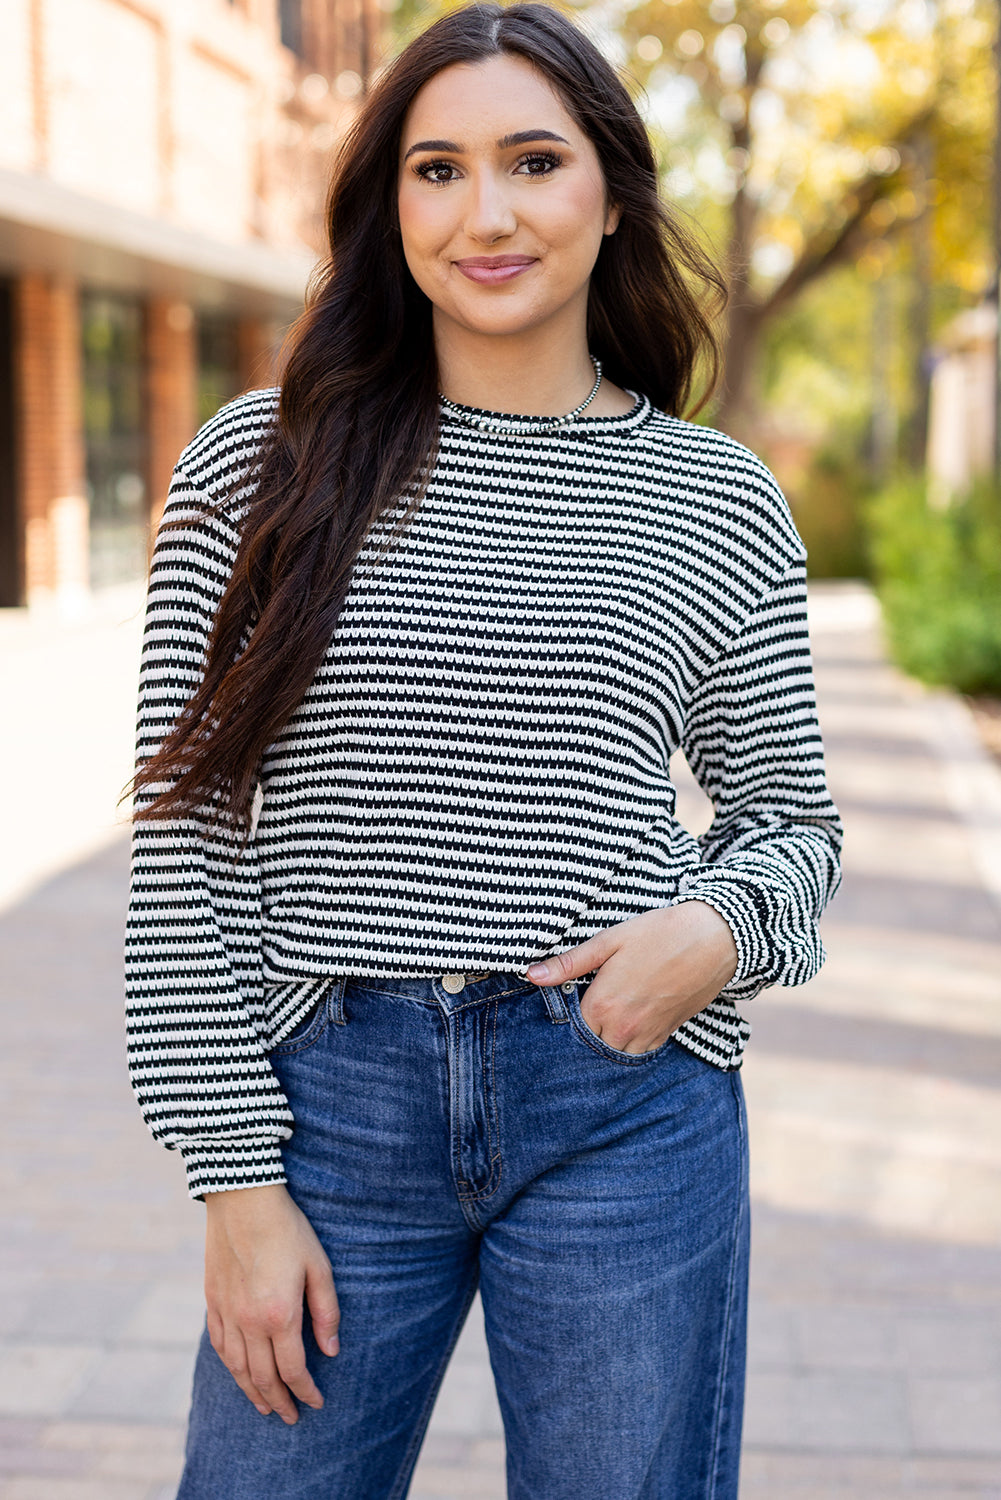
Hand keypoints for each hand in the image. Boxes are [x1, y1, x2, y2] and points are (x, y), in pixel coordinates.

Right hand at [203, 1182, 339, 1424]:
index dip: (305, 1391)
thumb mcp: (319, 1266)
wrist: (243, 1199)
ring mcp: (227, 1313)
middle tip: (290, 1417)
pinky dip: (231, 1367)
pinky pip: (220, 1346)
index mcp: (278, 1315)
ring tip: (265, 1407)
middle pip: (262, 1377)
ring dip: (252, 1392)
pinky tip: (239, 1373)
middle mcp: (248, 1322)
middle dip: (279, 1401)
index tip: (316, 1403)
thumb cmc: (288, 1229)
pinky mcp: (213, 1301)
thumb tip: (331, 1350)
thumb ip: (326, 1311)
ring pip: (237, 1368)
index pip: (293, 1370)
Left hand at [526, 901, 738, 1053]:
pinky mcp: (666, 1035)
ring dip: (605, 1042)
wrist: (714, 939)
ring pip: (614, 1054)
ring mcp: (646, 1035)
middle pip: (589, 1046)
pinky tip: (626, 1023)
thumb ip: (569, 963)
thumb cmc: (659, 934)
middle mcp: (622, 1028)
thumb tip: (531, 975)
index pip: (569, 1029)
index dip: (564, 1019)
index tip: (562, 1009)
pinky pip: (638, 1052)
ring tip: (605, 1018)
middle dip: (583, 1034)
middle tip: (582, 1015)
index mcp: (602, 1005)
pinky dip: (628, 1043)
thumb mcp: (609, 941)